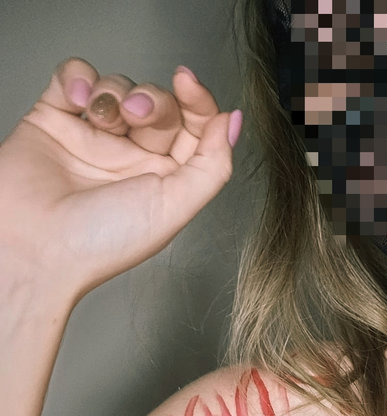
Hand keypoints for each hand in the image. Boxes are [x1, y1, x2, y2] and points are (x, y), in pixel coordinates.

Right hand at [0, 58, 240, 304]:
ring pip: (117, 87)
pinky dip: (78, 77)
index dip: (197, 101)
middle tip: (135, 115)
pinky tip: (78, 99)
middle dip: (152, 100)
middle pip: (158, 103)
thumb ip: (211, 166)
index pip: (193, 128)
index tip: (189, 85)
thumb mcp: (174, 209)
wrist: (36, 247)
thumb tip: (232, 122)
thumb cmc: (101, 243)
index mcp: (165, 180)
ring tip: (100, 117)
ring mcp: (93, 138)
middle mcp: (132, 159)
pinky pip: (73, 77)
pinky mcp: (54, 120)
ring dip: (113, 91)